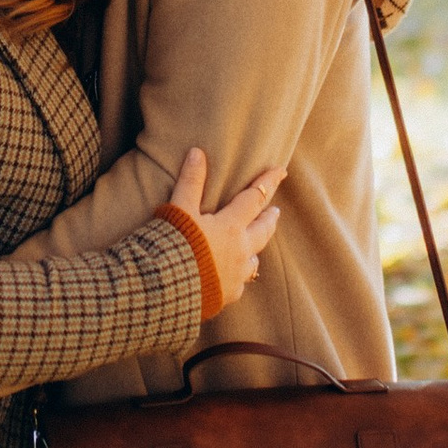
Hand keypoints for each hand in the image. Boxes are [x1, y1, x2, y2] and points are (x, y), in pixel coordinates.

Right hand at [168, 145, 285, 304]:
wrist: (166, 289)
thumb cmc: (173, 246)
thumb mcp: (179, 210)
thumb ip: (190, 182)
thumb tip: (197, 152)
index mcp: (231, 227)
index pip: (255, 198)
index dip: (268, 182)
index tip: (281, 171)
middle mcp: (240, 250)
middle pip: (263, 231)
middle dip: (270, 218)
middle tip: (276, 212)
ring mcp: (236, 275)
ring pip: (254, 260)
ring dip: (256, 249)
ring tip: (256, 246)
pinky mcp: (227, 294)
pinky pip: (239, 284)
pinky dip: (239, 276)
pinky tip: (234, 277)